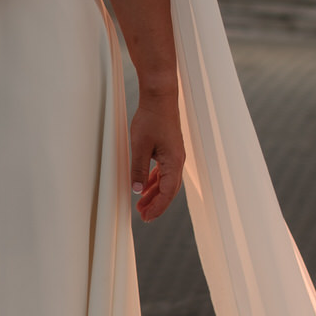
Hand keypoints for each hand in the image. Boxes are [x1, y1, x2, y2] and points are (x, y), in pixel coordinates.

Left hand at [129, 84, 184, 221]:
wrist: (160, 98)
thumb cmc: (151, 119)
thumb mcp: (139, 146)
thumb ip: (138, 169)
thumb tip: (137, 190)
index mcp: (173, 162)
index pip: (167, 193)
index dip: (157, 207)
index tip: (146, 218)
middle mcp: (178, 161)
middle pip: (169, 190)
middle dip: (157, 205)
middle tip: (143, 216)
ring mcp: (175, 155)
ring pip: (166, 182)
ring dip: (155, 194)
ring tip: (142, 205)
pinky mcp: (170, 150)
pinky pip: (164, 172)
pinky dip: (156, 182)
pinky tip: (146, 186)